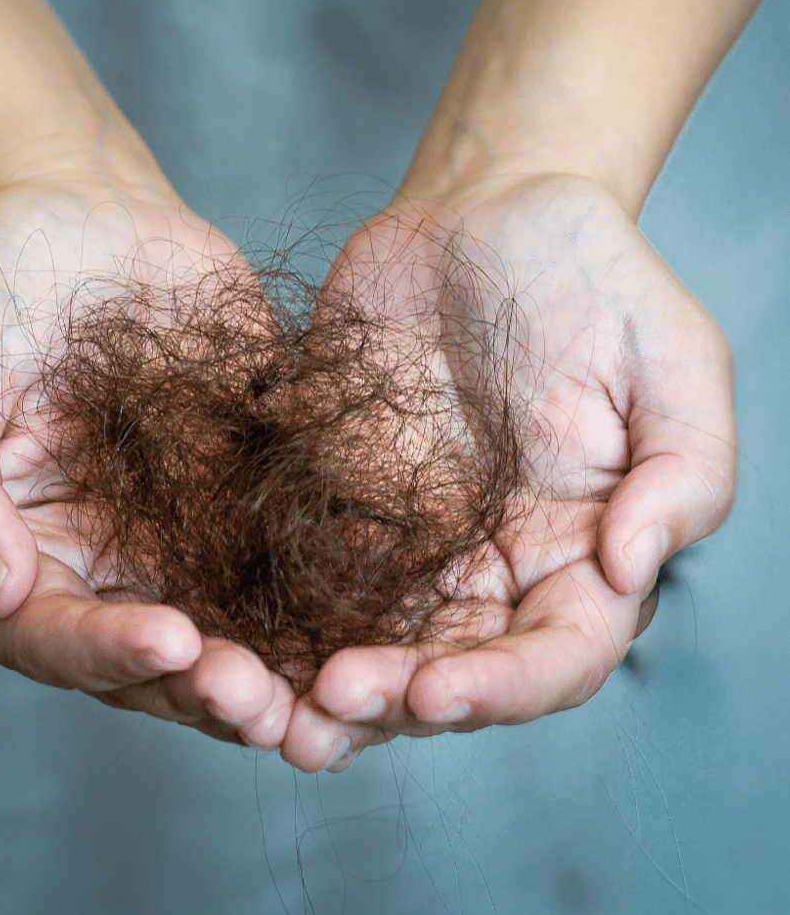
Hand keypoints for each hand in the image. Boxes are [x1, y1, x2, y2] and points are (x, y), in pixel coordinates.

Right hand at [0, 167, 294, 747]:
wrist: (96, 220)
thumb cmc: (0, 289)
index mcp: (17, 553)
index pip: (48, 635)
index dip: (103, 652)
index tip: (169, 641)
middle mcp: (100, 568)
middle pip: (145, 663)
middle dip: (200, 690)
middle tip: (261, 702)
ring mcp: (179, 544)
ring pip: (225, 637)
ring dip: (270, 675)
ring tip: (319, 693)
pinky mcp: (247, 509)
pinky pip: (285, 571)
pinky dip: (321, 612)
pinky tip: (368, 627)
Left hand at [281, 174, 735, 771]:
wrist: (488, 209)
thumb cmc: (595, 277)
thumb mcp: (675, 360)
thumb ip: (684, 470)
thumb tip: (631, 568)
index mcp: (580, 548)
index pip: (557, 652)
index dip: (504, 688)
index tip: (437, 688)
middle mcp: (496, 564)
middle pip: (453, 669)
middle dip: (397, 701)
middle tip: (332, 703)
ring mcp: (412, 539)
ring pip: (372, 641)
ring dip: (325, 684)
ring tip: (272, 705)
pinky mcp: (340, 500)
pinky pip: (305, 573)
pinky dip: (273, 615)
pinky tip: (230, 635)